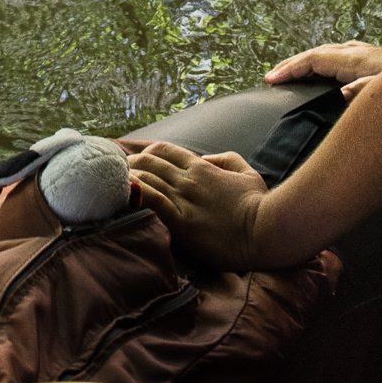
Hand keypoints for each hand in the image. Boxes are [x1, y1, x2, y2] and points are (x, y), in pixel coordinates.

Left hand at [123, 141, 267, 268]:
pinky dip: (135, 195)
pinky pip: (151, 202)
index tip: (135, 161)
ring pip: (146, 180)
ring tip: (113, 185)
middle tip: (115, 173)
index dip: (146, 153)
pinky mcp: (182, 222)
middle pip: (149, 163)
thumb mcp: (247, 173)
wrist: (268, 231)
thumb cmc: (261, 205)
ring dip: (127, 180)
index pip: (164, 151)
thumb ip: (226, 160)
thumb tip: (207, 158)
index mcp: (202, 167)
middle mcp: (189, 180)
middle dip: (130, 165)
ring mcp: (184, 200)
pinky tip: (123, 196)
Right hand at [266, 41, 381, 100]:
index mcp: (356, 60)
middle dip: (291, 64)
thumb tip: (343, 94)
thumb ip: (367, 92)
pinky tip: (328, 67)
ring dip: (306, 61)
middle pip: (315, 54)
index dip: (290, 69)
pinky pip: (339, 55)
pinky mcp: (374, 57)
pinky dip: (324, 60)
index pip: (313, 60)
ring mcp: (366, 53)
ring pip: (327, 53)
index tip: (270, 80)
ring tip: (292, 71)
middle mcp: (357, 53)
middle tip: (271, 76)